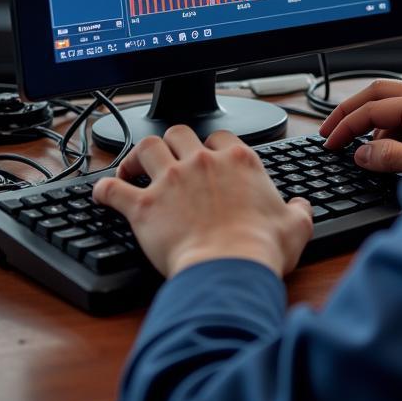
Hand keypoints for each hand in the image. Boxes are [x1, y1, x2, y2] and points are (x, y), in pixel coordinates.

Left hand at [93, 126, 312, 279]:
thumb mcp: (296, 226)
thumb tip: (301, 207)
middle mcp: (202, 163)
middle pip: (179, 131)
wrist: (229, 269)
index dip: (212, 145)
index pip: (220, 136)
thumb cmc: (261, 248)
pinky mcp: (144, 207)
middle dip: (172, 142)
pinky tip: (101, 193)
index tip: (208, 157)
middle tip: (168, 159)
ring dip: (137, 155)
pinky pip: (113, 188)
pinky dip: (104, 189)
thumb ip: (299, 211)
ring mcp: (170, 181)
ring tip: (133, 167)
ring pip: (145, 147)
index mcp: (238, 161)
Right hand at [319, 79, 401, 172]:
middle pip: (380, 92)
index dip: (346, 126)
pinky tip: (390, 149)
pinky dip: (393, 128)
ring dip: (373, 121)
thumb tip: (362, 154)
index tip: (329, 144)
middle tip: (329, 131)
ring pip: (396, 103)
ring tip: (359, 147)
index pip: (373, 108)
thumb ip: (391, 158)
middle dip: (351, 111)